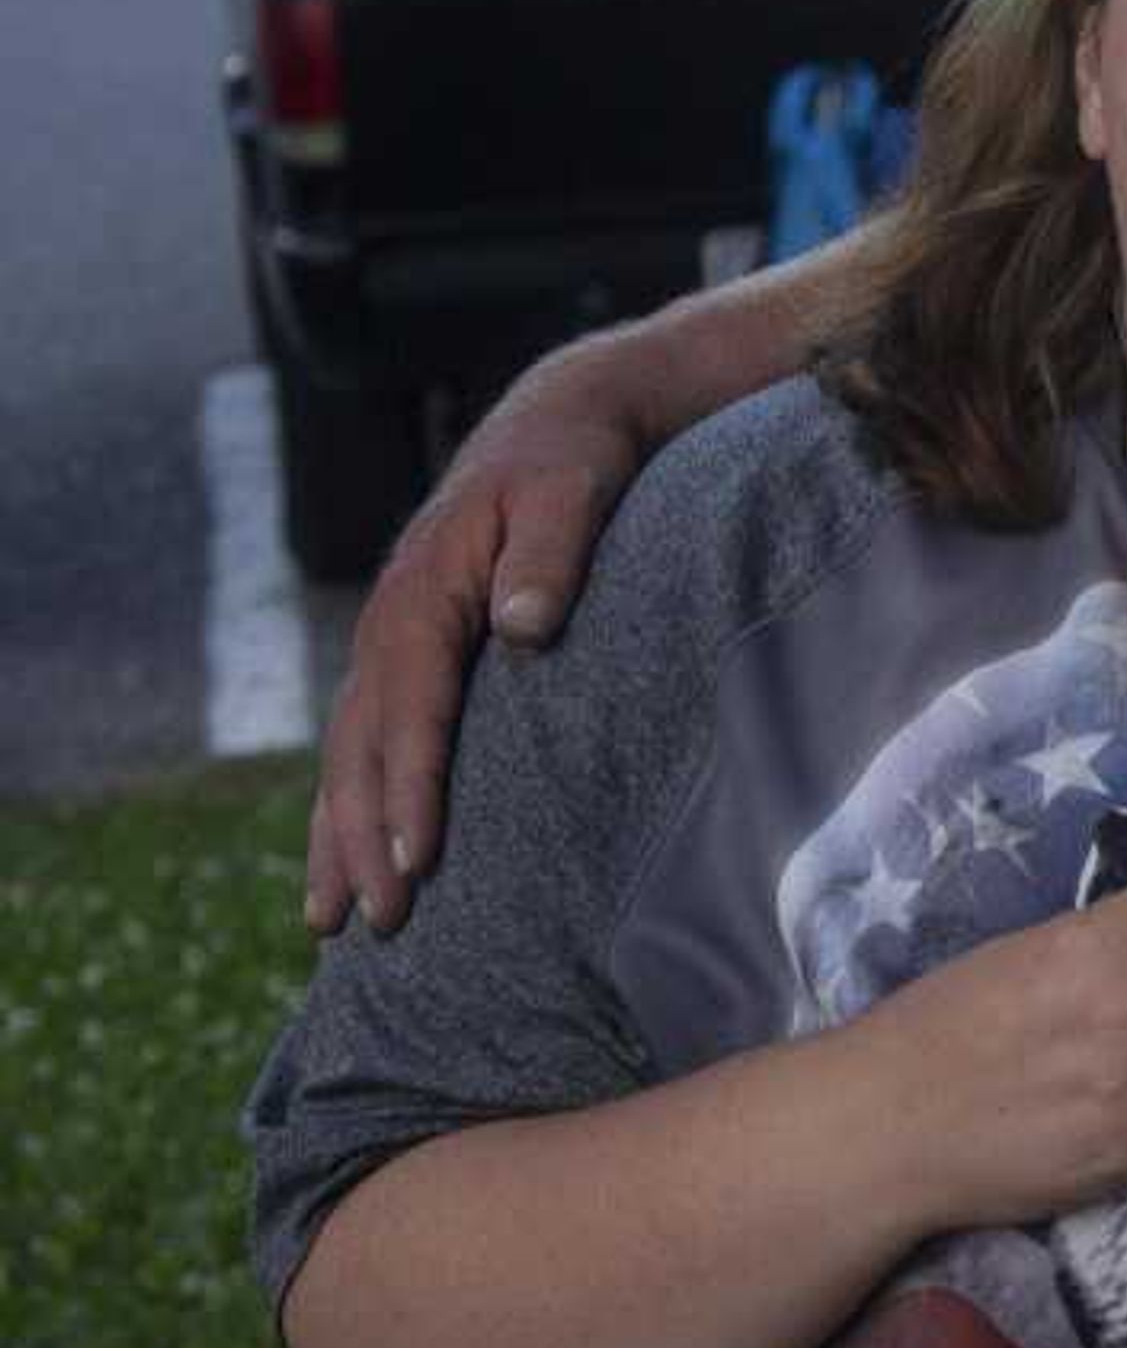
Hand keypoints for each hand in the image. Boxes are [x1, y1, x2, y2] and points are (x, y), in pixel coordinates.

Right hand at [304, 352, 655, 934]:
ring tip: (330, 923)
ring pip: (349, 757)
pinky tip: (343, 866)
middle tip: (378, 921)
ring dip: (338, 839)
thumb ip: (552, 554)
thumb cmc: (573, 462)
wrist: (552, 425)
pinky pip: (364, 744)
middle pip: (366, 747)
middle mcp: (390, 623)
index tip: (418, 858)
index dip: (413, 785)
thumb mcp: (574, 490)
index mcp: (426, 590)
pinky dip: (348, 809)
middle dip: (366, 837)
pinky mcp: (405, 659)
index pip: (413, 705)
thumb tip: (527, 625)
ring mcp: (388, 643)